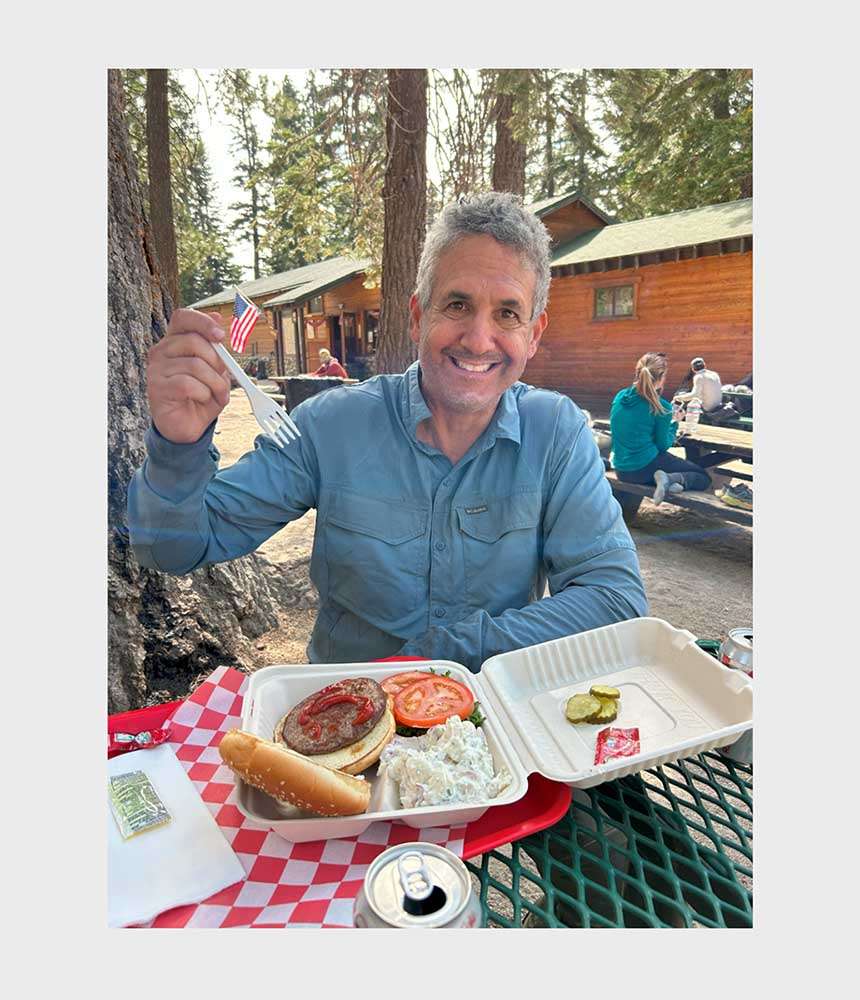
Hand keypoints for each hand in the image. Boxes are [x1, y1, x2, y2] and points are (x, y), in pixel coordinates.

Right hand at [146, 309, 231, 443]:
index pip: (183, 318)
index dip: (203, 322)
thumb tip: (218, 317)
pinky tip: (201, 399)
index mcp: (175, 342)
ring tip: (216, 394)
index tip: (221, 336)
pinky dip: (203, 393)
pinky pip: (188, 384)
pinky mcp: (157, 388)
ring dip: (214, 383)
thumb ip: (216, 346)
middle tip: (223, 378)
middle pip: (194, 342)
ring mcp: (156, 369)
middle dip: (217, 362)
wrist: (188, 426)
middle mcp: (161, 351)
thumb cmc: (201, 396)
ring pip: (195, 365)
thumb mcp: (216, 370)